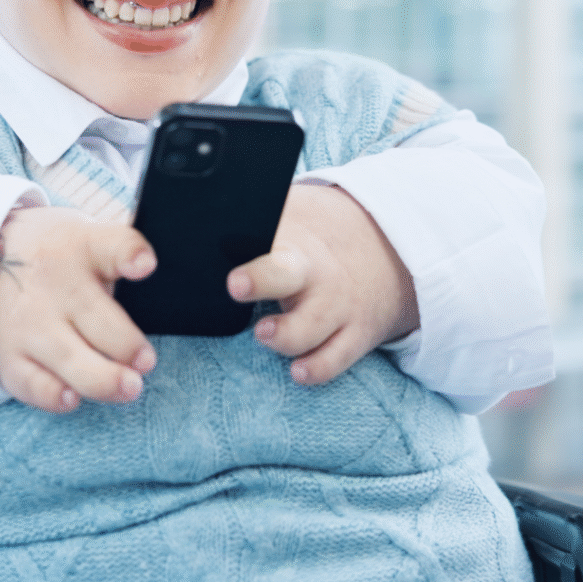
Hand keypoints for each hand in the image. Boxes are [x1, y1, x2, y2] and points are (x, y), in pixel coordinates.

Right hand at [0, 206, 157, 413]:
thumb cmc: (55, 254)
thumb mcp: (84, 235)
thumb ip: (120, 255)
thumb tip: (161, 283)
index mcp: (82, 247)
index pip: (112, 245)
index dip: (130, 254)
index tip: (145, 266)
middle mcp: (55, 286)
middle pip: (99, 318)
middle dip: (127, 344)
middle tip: (146, 360)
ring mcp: (31, 323)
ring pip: (71, 358)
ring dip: (104, 378)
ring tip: (130, 387)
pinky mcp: (11, 357)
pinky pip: (34, 383)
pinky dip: (53, 395)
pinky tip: (73, 397)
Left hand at [226, 184, 418, 384]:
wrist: (385, 244)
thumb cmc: (314, 231)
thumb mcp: (290, 211)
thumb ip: (249, 215)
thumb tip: (198, 216)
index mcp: (289, 238)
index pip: (261, 233)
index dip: (240, 240)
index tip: (223, 252)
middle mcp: (312, 271)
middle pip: (284, 273)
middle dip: (260, 279)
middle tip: (237, 285)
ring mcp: (335, 304)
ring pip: (308, 327)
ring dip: (284, 335)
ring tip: (264, 333)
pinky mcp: (354, 333)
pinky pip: (336, 358)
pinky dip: (317, 368)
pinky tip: (298, 371)